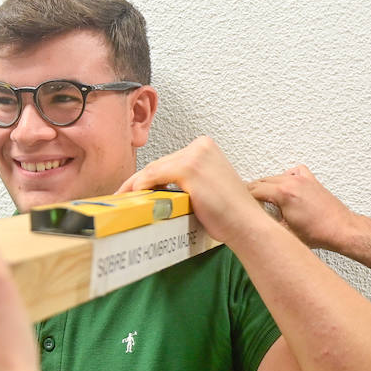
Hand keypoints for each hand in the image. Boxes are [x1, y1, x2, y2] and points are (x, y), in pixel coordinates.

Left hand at [114, 136, 269, 244]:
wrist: (246, 225)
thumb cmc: (231, 214)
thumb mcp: (207, 189)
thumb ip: (187, 182)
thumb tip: (159, 190)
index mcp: (207, 147)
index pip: (170, 160)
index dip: (151, 175)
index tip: (136, 187)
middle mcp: (201, 146)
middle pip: (160, 163)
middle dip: (141, 180)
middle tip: (125, 194)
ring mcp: (195, 155)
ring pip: (154, 169)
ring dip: (137, 185)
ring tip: (124, 198)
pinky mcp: (188, 168)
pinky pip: (154, 176)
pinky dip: (141, 187)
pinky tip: (134, 197)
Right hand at [248, 165, 360, 251]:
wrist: (341, 229)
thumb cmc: (319, 233)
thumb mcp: (285, 232)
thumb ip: (267, 222)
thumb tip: (255, 222)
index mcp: (284, 193)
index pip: (254, 190)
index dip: (244, 199)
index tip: (239, 205)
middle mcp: (292, 182)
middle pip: (262, 181)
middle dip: (253, 191)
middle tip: (248, 203)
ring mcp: (303, 179)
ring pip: (276, 176)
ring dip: (267, 185)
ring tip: (263, 198)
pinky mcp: (311, 180)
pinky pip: (294, 171)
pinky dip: (287, 177)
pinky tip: (286, 188)